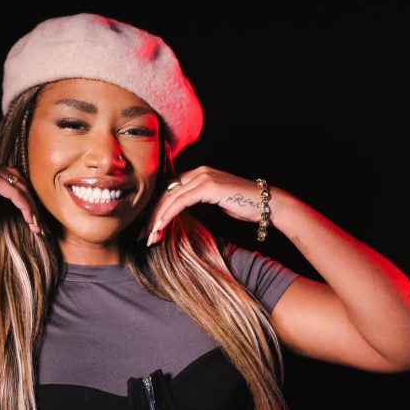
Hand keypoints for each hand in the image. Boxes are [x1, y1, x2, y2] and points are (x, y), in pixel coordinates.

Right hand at [0, 156, 41, 232]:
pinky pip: (13, 192)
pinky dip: (24, 206)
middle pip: (20, 181)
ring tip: (36, 226)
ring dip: (31, 207)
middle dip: (31, 203)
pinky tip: (28, 219)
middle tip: (38, 224)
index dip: (24, 197)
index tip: (31, 217)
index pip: (12, 178)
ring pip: (20, 186)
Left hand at [144, 167, 270, 245]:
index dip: (156, 209)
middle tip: (142, 235)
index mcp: (198, 174)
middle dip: (152, 216)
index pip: (169, 191)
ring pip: (170, 198)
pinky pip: (181, 201)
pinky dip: (168, 215)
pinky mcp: (208, 186)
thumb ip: (198, 200)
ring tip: (149, 236)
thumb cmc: (244, 205)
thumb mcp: (215, 202)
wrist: (266, 204)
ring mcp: (203, 177)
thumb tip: (180, 211)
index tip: (148, 228)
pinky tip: (161, 227)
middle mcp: (199, 172)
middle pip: (166, 193)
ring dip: (157, 219)